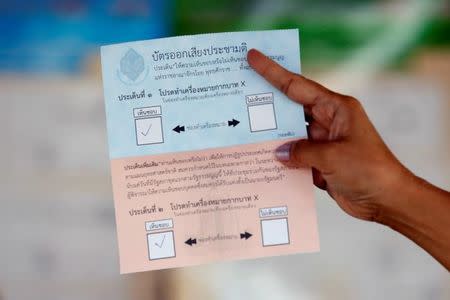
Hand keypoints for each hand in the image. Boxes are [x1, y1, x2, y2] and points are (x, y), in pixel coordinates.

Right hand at [247, 49, 410, 221]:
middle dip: (267, 104)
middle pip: (290, 109)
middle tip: (239, 95)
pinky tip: (262, 162)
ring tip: (244, 134)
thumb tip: (278, 153)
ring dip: (272, 138)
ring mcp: (322, 142)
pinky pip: (294, 156)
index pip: (297, 86)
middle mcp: (327, 121)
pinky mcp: (320, 162)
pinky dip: (281, 160)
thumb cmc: (369, 170)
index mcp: (335, 108)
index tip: (253, 57)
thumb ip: (301, 152)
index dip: (273, 72)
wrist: (387, 199)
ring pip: (290, 135)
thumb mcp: (333, 157)